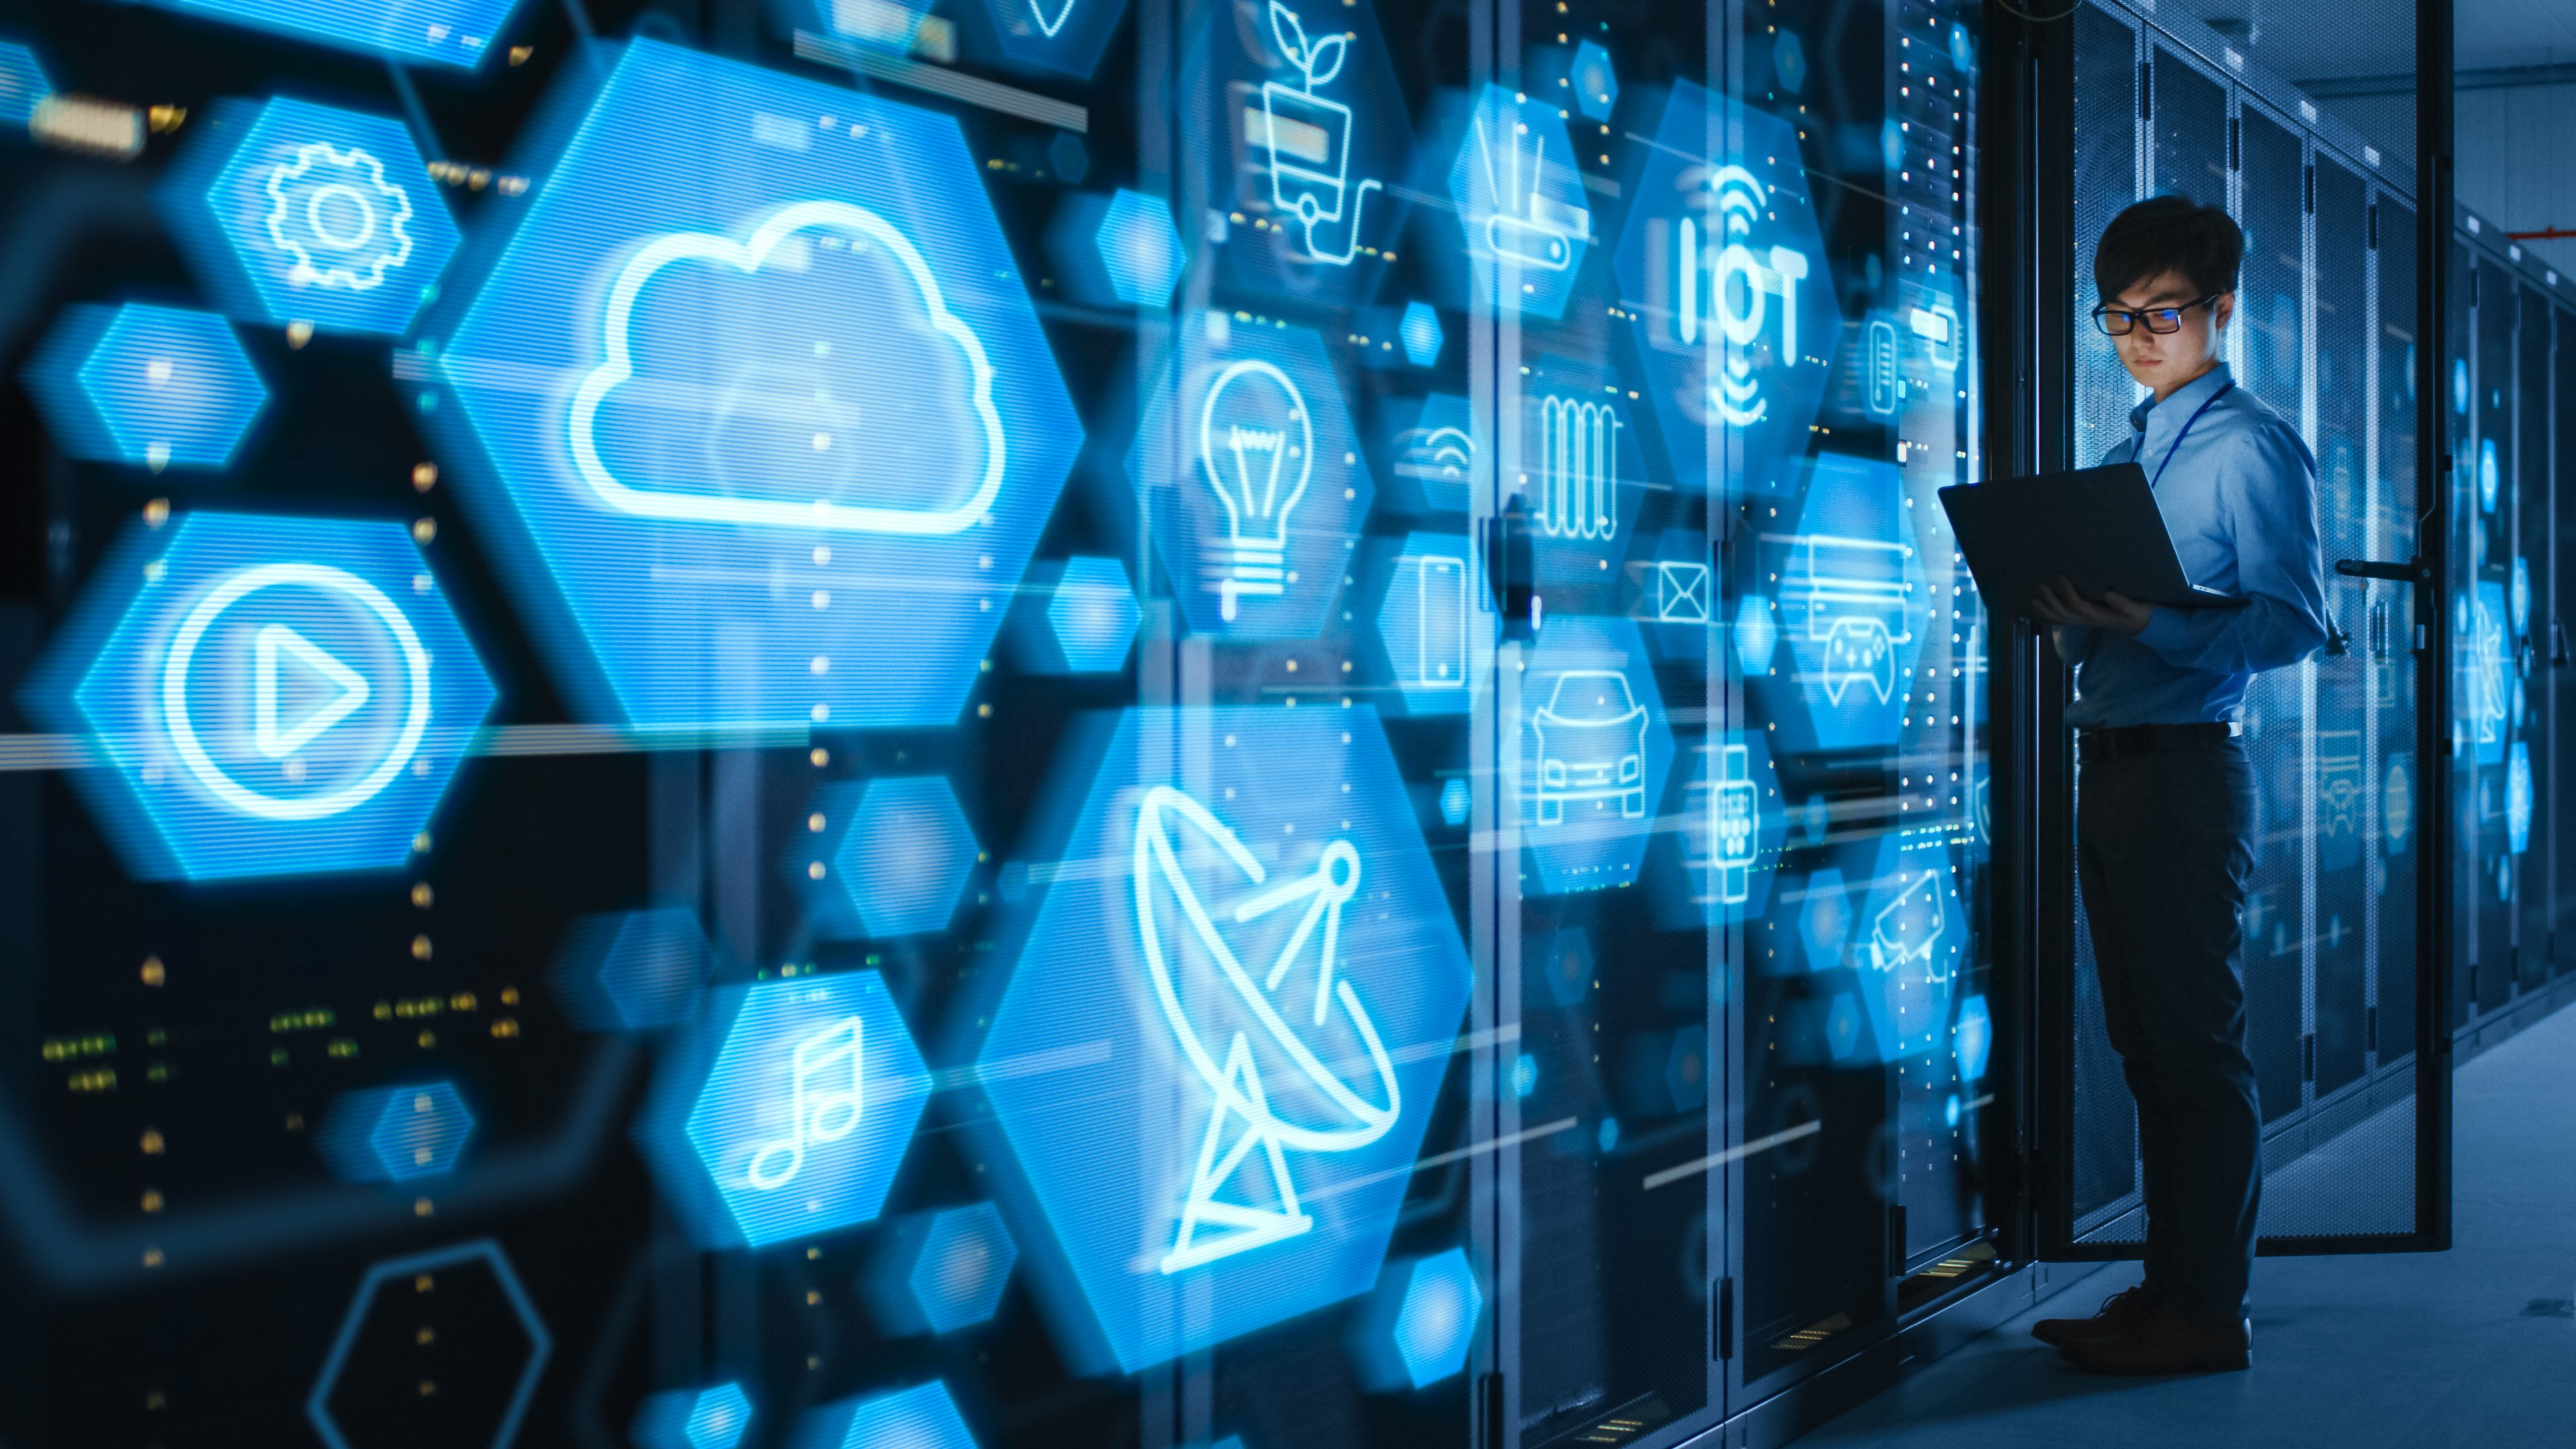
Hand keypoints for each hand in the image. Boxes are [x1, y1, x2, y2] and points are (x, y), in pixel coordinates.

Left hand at [2029, 577, 2152, 635]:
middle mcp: (2088, 621)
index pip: (2078, 606)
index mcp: (2099, 616)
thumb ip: (2124, 603)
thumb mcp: (2138, 609)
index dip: (2067, 593)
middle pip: (2064, 613)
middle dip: (2051, 601)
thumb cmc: (2140, 614)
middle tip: (2040, 586)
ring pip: (2061, 619)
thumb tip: (2108, 594)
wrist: (2142, 626)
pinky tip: (2041, 610)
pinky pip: (2064, 621)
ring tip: (2033, 600)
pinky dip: (2051, 616)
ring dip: (2046, 610)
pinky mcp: (2084, 621)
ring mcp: (2085, 623)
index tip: (2061, 577)